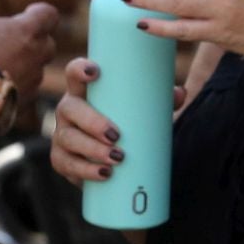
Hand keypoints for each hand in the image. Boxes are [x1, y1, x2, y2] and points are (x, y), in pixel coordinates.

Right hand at [51, 57, 184, 188]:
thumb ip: (161, 102)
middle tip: (116, 135)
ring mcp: (63, 135)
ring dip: (92, 149)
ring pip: (68, 138)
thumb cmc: (128, 127)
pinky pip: (68, 165)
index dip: (79, 69)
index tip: (94, 72)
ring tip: (117, 158)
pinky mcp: (63, 160)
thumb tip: (179, 93)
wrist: (118, 161)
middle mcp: (69, 111)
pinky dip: (87, 171)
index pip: (74, 74)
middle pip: (70, 109)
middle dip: (92, 122)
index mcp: (85, 93)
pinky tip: (104, 174)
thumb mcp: (143, 114)